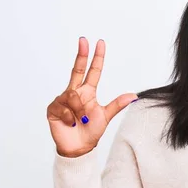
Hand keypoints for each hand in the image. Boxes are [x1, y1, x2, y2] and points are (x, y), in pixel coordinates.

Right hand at [46, 37, 138, 157]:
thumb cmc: (91, 131)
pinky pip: (64, 108)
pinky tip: (70, 123)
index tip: (99, 43)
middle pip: (77, 69)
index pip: (93, 71)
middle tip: (83, 39)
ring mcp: (62, 100)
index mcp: (88, 92)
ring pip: (73, 96)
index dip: (96, 57)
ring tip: (80, 120)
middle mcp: (75, 92)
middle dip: (80, 54)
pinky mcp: (53, 109)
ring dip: (79, 110)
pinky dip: (70, 117)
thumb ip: (117, 104)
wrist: (79, 147)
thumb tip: (134, 95)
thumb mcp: (106, 116)